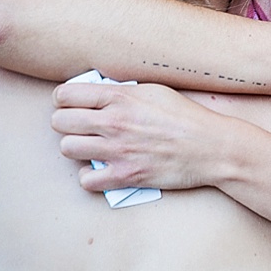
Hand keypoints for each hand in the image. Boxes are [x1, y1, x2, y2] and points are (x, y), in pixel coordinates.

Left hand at [51, 81, 227, 191]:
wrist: (211, 147)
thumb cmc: (186, 116)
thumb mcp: (154, 91)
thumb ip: (123, 92)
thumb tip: (99, 94)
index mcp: (119, 97)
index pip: (65, 95)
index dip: (63, 100)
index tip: (70, 104)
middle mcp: (113, 122)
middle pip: (60, 121)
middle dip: (66, 122)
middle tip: (78, 125)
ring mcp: (117, 151)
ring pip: (67, 148)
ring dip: (75, 147)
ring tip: (89, 146)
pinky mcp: (125, 176)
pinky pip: (86, 180)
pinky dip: (89, 176)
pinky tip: (99, 169)